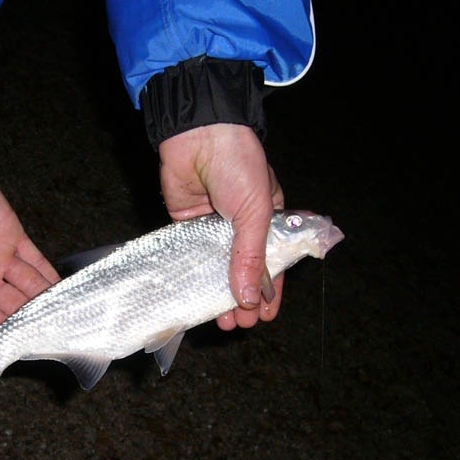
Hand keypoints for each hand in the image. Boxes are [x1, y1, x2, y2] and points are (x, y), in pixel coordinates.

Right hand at [0, 185, 59, 342]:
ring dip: (47, 300)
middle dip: (32, 320)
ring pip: (28, 285)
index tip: (26, 349)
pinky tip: (67, 290)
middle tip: (57, 336)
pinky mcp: (11, 233)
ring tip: (68, 317)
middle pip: (11, 306)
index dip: (5, 335)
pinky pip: (35, 259)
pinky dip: (50, 274)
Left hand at [158, 123, 283, 329]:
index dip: (270, 291)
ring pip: (216, 270)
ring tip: (221, 321)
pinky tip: (193, 297)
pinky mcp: (186, 226)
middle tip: (240, 324)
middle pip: (243, 272)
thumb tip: (248, 298)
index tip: (266, 316)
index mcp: (269, 220)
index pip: (274, 264)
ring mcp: (212, 228)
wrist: (197, 135)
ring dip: (218, 296)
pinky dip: (192, 278)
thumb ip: (251, 256)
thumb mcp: (256, 212)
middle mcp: (241, 227)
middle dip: (243, 300)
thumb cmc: (238, 166)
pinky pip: (191, 258)